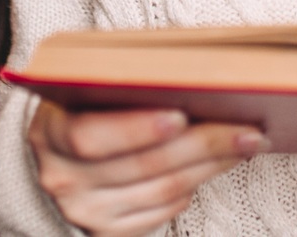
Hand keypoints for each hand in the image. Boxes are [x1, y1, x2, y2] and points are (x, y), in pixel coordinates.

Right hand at [28, 101, 267, 235]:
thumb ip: (125, 81)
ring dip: (211, 165)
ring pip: (162, 190)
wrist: (62, 151)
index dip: (136, 128)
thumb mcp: (89, 85)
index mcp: (49, 131)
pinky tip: (216, 163)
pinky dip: (193, 186)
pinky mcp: (106, 233)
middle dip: (203, 143)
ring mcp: (84, 211)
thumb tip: (198, 76)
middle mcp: (61, 177)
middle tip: (247, 128)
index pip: (90, 136)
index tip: (181, 115)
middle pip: (142, 165)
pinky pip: (162, 212)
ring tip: (245, 142)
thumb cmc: (87, 104)